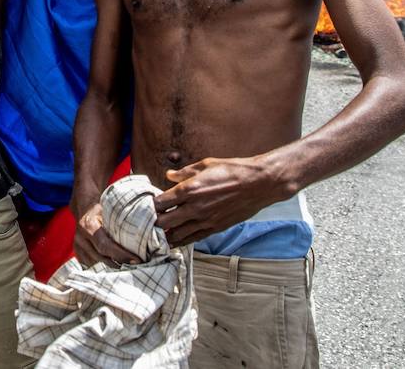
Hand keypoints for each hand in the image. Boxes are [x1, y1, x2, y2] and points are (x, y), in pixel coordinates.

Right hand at [73, 201, 140, 266]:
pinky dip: (106, 268)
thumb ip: (124, 218)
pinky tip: (119, 268)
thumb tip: (148, 225)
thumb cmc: (102, 206)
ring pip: (98, 265)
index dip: (121, 255)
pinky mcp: (79, 255)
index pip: (105, 246)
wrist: (83, 206)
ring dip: (114, 268)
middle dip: (121, 264)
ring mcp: (78, 248)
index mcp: (89, 226)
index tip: (138, 260)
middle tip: (140, 268)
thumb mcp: (110, 207)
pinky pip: (94, 266)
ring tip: (131, 269)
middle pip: (102, 258)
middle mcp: (81, 239)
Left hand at [154, 156, 285, 246]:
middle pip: (164, 222)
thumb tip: (169, 175)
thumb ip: (184, 172)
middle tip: (147, 222)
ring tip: (157, 235)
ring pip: (177, 234)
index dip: (150, 206)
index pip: (160, 203)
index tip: (146, 206)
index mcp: (190, 189)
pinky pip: (194, 238)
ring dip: (166, 235)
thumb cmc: (233, 170)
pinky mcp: (216, 228)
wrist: (259, 183)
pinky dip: (182, 240)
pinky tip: (174, 241)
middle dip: (153, 223)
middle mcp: (195, 207)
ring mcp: (206, 220)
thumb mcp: (205, 164)